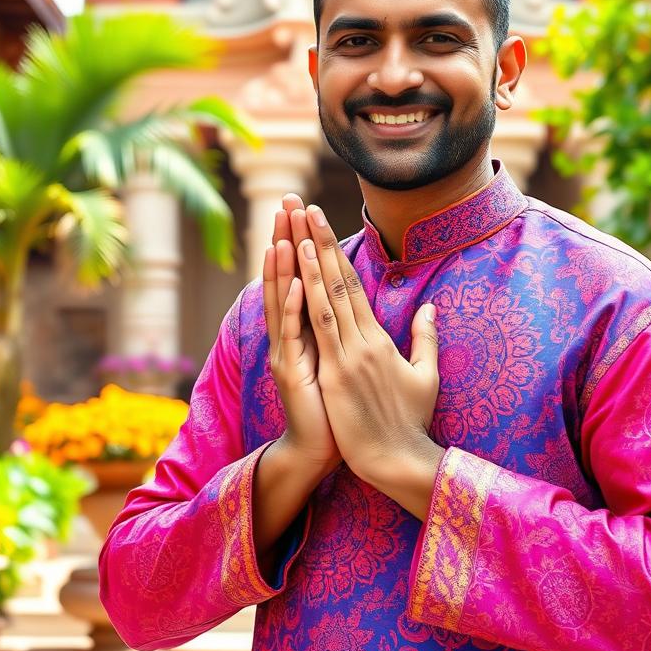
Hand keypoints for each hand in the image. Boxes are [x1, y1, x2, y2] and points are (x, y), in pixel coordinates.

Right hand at [262, 195, 339, 475]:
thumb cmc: (338, 408)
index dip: (306, 242)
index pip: (306, 275)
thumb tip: (366, 308)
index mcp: (310, 329)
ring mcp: (289, 352)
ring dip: (285, 264)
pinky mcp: (292, 374)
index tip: (309, 209)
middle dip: (289, 237)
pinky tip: (297, 283)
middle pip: (289, 276)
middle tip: (288, 200)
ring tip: (286, 230)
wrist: (320, 450)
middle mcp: (293, 335)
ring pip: (284, 300)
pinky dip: (293, 310)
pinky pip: (291, 336)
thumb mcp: (349, 363)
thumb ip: (355, 332)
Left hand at [296, 204, 441, 489]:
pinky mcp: (334, 376)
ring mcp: (348, 357)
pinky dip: (307, 304)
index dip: (337, 255)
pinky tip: (297, 279)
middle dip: (321, 245)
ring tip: (300, 231)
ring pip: (326, 301)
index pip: (354, 288)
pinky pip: (318, 333)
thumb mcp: (425, 376)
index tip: (322, 226)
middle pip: (339, 284)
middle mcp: (363, 341)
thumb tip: (430, 307)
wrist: (399, 459)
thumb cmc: (411, 422)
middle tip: (306, 210)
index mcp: (381, 340)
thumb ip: (425, 339)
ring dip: (312, 265)